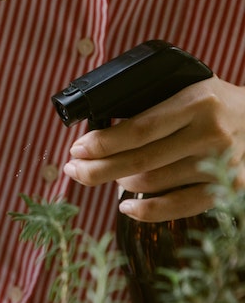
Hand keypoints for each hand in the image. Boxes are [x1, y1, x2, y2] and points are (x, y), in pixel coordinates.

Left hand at [62, 77, 244, 221]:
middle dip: (97, 169)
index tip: (77, 150)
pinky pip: (177, 207)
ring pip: (152, 184)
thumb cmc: (216, 105)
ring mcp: (219, 164)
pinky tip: (126, 208)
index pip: (138, 130)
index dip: (102, 144)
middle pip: (139, 161)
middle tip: (75, 169)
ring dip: (120, 184)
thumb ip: (154, 107)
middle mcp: (210, 133)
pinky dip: (145, 212)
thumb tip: (99, 135)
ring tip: (110, 177)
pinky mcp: (227, 189)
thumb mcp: (190, 90)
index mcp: (197, 102)